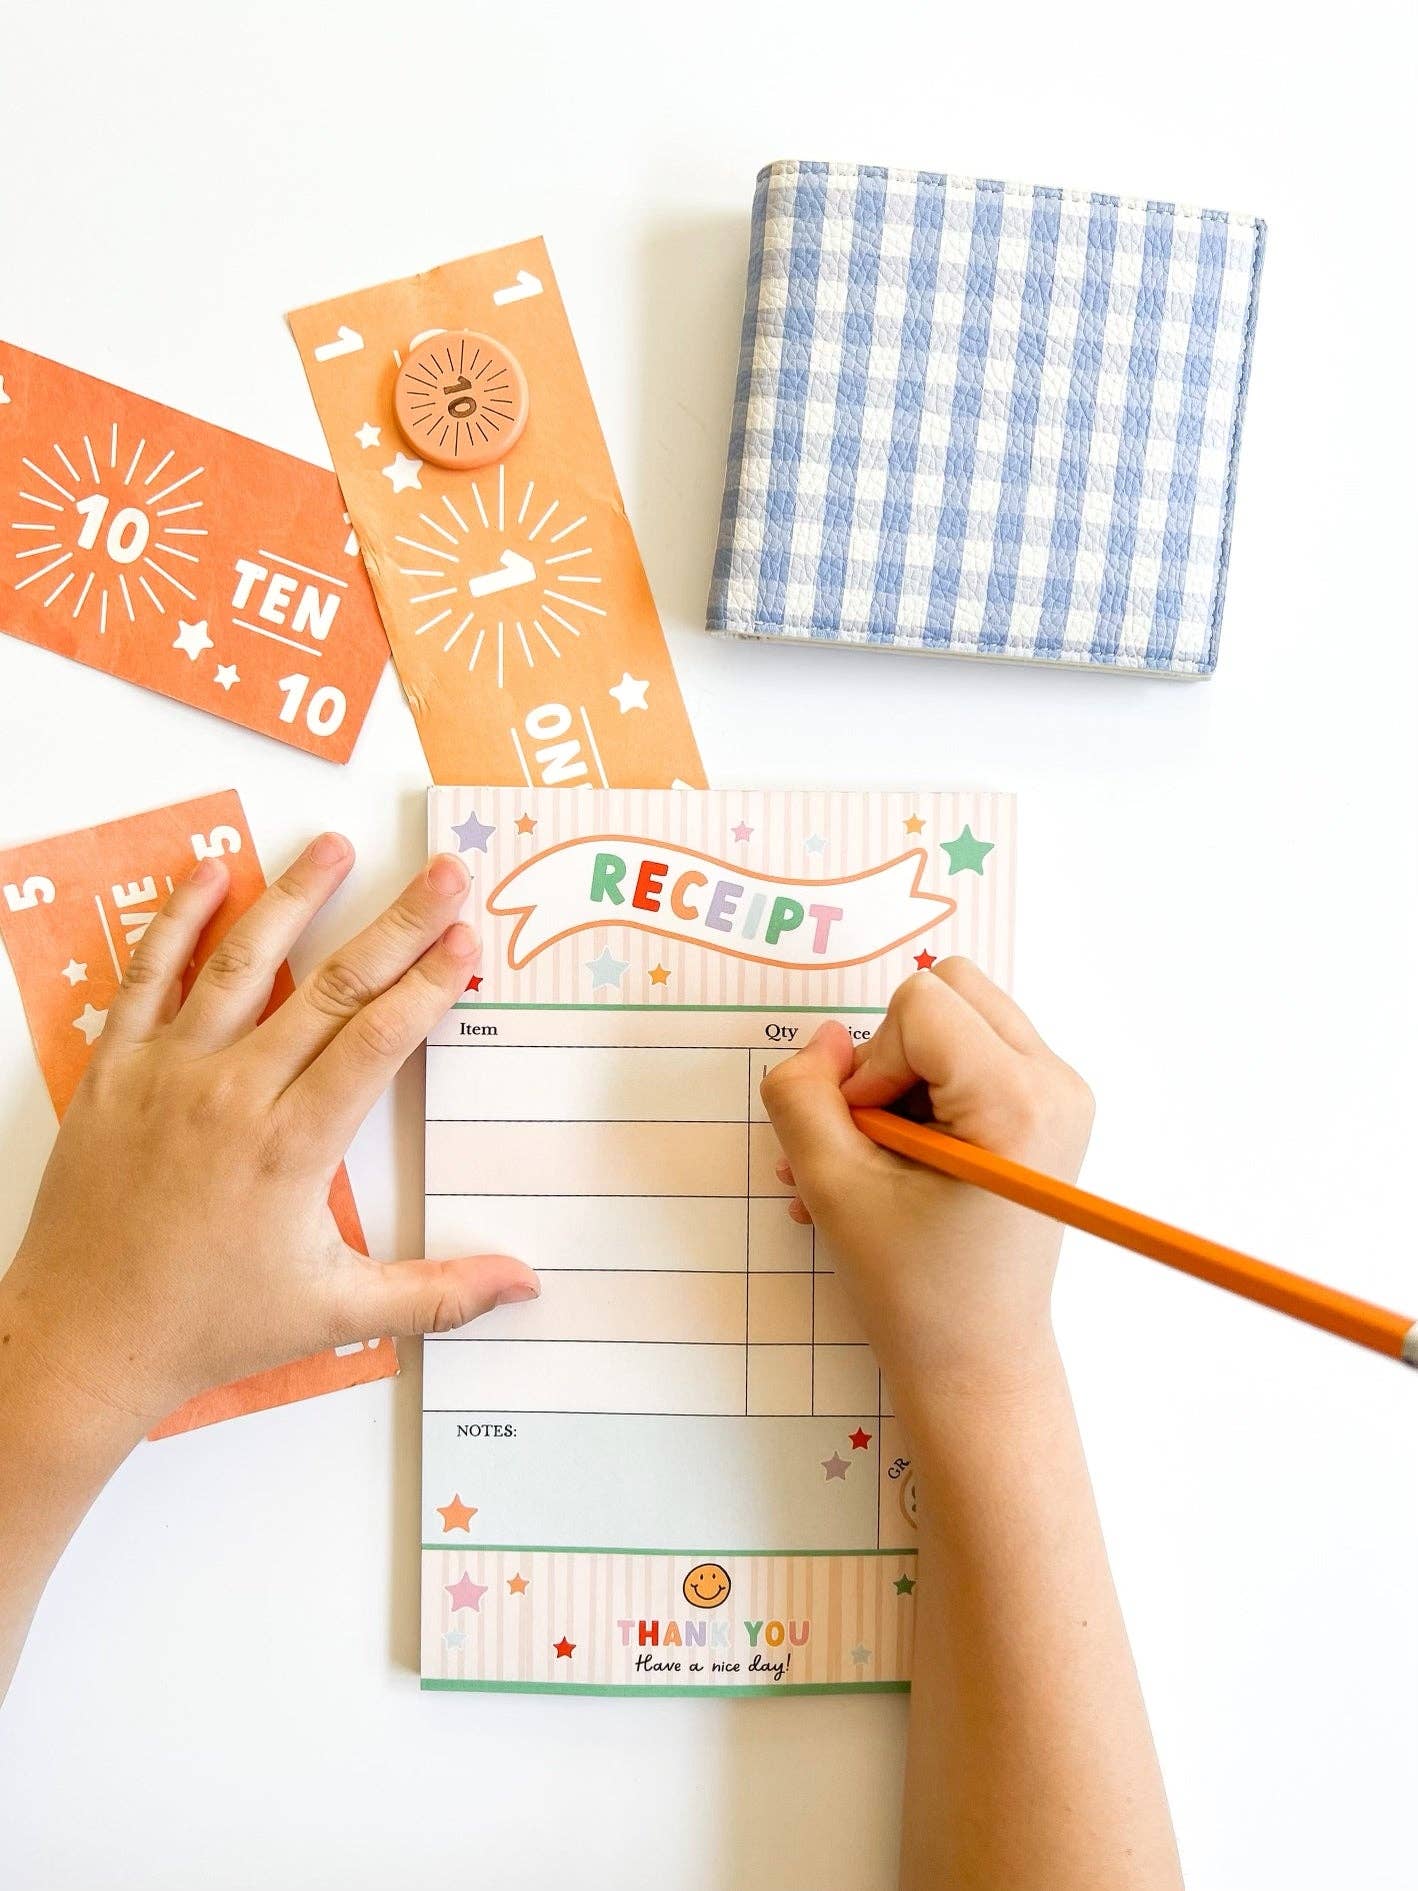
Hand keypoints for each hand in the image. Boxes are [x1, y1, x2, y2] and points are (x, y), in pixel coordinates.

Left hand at [1, 835, 536, 1436]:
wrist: (84, 1338)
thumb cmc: (208, 1326)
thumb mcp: (334, 1313)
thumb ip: (437, 1293)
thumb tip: (524, 1283)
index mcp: (292, 1147)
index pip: (378, 1041)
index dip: (428, 982)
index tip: (465, 935)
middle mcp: (233, 1095)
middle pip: (331, 987)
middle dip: (397, 923)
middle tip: (442, 871)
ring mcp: (169, 1074)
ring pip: (241, 963)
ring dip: (294, 897)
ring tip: (336, 846)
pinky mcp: (116, 1072)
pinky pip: (148, 978)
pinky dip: (178, 921)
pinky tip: (210, 875)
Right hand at [759, 960, 1091, 1418]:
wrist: (977, 1361)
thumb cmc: (914, 1290)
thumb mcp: (832, 1188)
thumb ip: (803, 1097)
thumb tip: (827, 1040)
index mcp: (1017, 1102)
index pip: (921, 1005)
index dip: (871, 1066)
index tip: (867, 1140)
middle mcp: (1056, 1084)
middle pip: (949, 987)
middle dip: (892, 1054)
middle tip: (874, 1138)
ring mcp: (1060, 1094)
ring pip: (957, 1015)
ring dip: (902, 1074)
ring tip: (879, 1158)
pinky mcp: (1048, 1108)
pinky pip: (972, 1050)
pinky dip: (924, 1090)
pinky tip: (899, 1160)